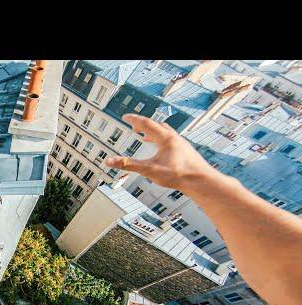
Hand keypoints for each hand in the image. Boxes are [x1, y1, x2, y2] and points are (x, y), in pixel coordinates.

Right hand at [105, 114, 220, 193]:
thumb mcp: (149, 170)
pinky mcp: (186, 152)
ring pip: (166, 133)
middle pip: (157, 126)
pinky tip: (162, 151)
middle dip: (143, 125)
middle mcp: (174, 138)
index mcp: (165, 138)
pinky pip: (172, 142)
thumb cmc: (178, 175)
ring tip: (146, 137)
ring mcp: (182, 145)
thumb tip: (110, 161)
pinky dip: (162, 142)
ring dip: (154, 132)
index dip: (134, 120)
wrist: (201, 181)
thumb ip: (128, 165)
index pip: (146, 124)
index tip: (125, 116)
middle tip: (134, 125)